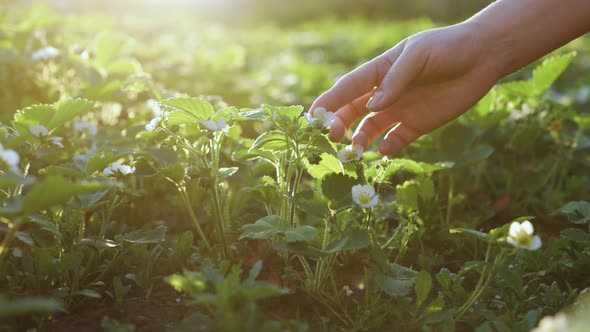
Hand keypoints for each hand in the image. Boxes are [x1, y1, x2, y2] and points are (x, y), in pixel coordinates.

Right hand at [308, 22, 503, 154]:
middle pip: (353, 111)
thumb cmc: (447, 48)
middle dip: (339, 123)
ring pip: (370, 129)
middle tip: (332, 136)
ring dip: (359, 139)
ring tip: (355, 151)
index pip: (348, 87)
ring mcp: (400, 109)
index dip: (329, 100)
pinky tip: (385, 150)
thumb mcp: (418, 55)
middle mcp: (386, 93)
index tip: (313, 116)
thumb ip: (395, 80)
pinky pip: (396, 140)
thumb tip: (373, 107)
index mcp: (380, 71)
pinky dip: (387, 147)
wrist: (484, 57)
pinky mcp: (418, 125)